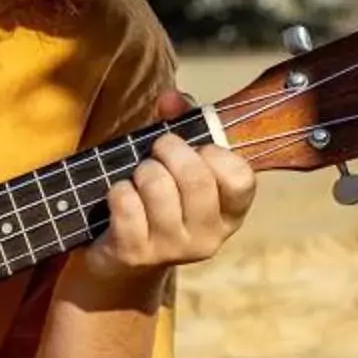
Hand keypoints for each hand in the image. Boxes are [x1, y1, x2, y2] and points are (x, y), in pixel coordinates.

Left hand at [76, 88, 257, 294]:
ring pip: (157, 186)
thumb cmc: (155, 201)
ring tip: (139, 177)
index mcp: (230, 214)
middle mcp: (208, 237)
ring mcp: (172, 249)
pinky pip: (125, 202)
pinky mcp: (135, 253)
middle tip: (158, 151)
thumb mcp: (175, 165)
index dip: (215, 153)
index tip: (198, 150)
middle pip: (195, 177)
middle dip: (168, 151)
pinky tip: (121, 197)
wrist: (121, 260)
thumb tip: (172, 98)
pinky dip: (117, 190)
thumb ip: (180, 125)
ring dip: (141, 170)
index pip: (240, 177)